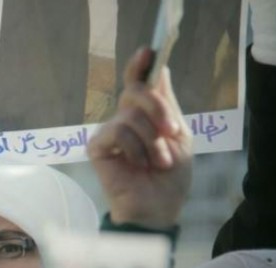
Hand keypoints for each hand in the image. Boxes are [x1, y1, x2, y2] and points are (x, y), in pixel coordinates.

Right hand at [88, 47, 191, 228]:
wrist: (158, 208)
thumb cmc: (169, 178)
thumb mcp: (178, 136)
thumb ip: (167, 104)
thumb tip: (160, 70)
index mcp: (144, 116)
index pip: (138, 84)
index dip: (140, 66)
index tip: (149, 50)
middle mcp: (124, 120)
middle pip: (136, 91)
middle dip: (158, 108)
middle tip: (172, 131)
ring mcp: (109, 133)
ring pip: (131, 115)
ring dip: (152, 140)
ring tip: (158, 163)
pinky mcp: (97, 147)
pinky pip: (118, 132)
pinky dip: (135, 148)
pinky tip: (138, 165)